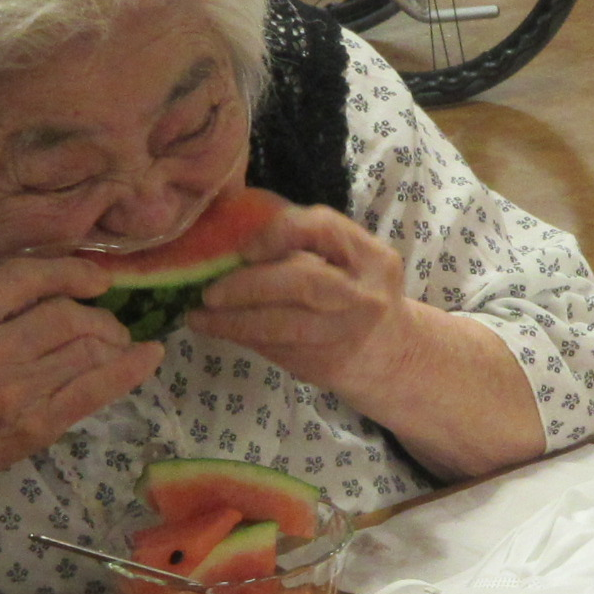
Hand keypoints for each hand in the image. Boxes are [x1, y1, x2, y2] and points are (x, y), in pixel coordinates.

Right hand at [0, 256, 161, 508]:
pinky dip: (131, 368)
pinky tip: (149, 355)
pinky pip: (97, 388)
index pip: (27, 278)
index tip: (97, 278)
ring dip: (114, 339)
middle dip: (97, 314)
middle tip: (103, 322)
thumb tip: (70, 282)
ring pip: (89, 350)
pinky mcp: (39, 425)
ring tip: (113, 342)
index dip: (72, 270)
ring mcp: (16, 394)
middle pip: (67, 317)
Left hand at [194, 204, 416, 395]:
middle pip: (303, 282)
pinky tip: (221, 330)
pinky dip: (243, 338)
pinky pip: (276, 349)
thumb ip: (306, 249)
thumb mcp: (350, 264)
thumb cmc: (357, 296)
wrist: (394, 356)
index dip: (278, 233)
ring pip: (283, 325)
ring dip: (232, 321)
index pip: (324, 228)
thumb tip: (231, 242)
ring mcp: (348, 333)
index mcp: (371, 257)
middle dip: (247, 285)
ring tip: (199, 318)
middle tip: (209, 293)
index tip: (245, 248)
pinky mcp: (329, 365)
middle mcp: (365, 294)